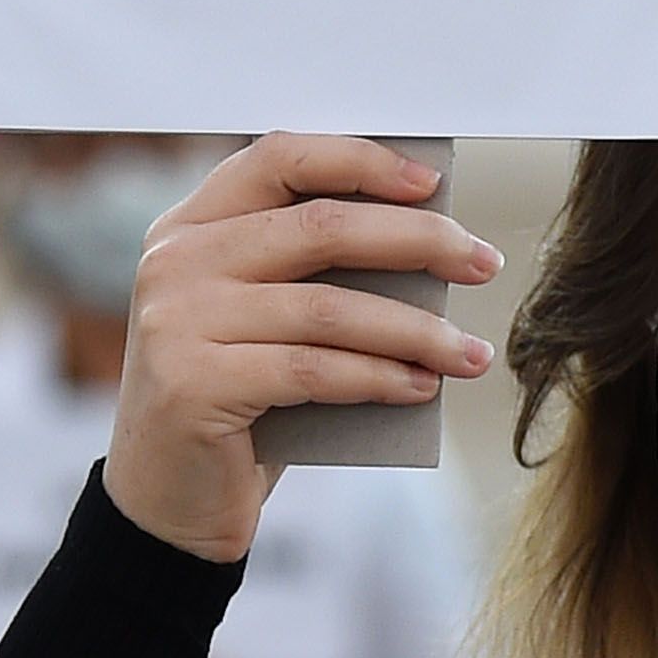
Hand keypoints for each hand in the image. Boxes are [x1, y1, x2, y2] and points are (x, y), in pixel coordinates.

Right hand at [103, 136, 500, 564]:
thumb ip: (316, 275)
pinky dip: (380, 378)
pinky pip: (313, 371)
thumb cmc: (240, 400)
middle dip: (420, 239)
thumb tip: (433, 248)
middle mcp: (175, 261)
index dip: (361, 161)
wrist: (171, 498)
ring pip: (328, 308)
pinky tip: (422, 387)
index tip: (432, 182)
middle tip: (485, 263)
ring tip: (472, 353)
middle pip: (321, 227)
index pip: (279, 159)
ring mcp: (175, 320)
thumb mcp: (268, 321)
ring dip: (417, 330)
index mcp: (192, 227)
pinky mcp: (192, 384)